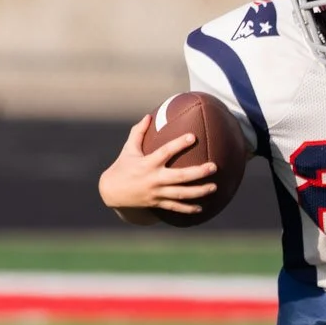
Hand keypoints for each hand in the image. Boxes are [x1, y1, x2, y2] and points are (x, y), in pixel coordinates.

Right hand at [98, 115, 217, 221]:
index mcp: (147, 163)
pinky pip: (175, 207)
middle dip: (198, 172)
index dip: (179, 144)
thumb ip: (138, 132)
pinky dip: (188, 209)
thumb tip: (149, 116)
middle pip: (180, 177)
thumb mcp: (128, 149)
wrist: (111, 192)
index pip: (165, 151)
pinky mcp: (157, 203)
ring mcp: (156, 193)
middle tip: (214, 167)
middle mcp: (154, 178)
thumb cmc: (122, 167)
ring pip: (181, 194)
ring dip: (199, 191)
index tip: (193, 136)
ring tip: (214, 187)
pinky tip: (201, 208)